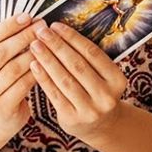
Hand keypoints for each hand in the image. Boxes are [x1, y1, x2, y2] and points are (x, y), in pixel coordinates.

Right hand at [0, 13, 42, 138]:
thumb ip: (1, 45)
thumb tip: (27, 18)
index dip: (8, 26)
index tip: (27, 16)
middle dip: (23, 37)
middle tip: (41, 26)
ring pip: (12, 69)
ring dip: (32, 53)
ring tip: (46, 43)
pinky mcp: (1, 109)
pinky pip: (22, 86)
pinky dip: (35, 72)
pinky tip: (46, 63)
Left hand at [28, 21, 128, 140]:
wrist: (100, 126)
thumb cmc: (97, 92)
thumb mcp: (103, 76)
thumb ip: (88, 58)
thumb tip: (60, 31)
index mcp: (117, 79)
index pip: (92, 53)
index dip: (72, 38)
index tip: (55, 25)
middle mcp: (106, 96)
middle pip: (77, 65)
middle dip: (57, 46)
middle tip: (41, 32)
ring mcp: (90, 109)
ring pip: (64, 79)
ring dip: (47, 59)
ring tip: (34, 45)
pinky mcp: (72, 118)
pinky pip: (54, 94)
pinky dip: (43, 78)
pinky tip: (34, 65)